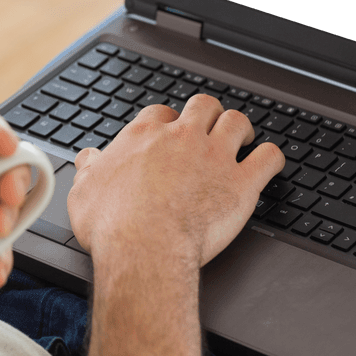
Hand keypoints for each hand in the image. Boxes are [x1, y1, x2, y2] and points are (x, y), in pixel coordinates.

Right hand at [67, 93, 283, 266]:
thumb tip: (88, 158)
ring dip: (242, 129)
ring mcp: (215, 157)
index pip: (161, 113)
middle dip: (208, 114)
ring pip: (237, 122)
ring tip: (243, 139)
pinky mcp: (241, 183)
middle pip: (203, 106)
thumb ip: (88, 169)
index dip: (169, 122)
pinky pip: (269, 158)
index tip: (170, 134)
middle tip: (210, 128)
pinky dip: (272, 157)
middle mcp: (182, 138)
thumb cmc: (112, 225)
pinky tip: (269, 162)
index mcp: (144, 136)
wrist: (144, 249)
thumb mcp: (83, 192)